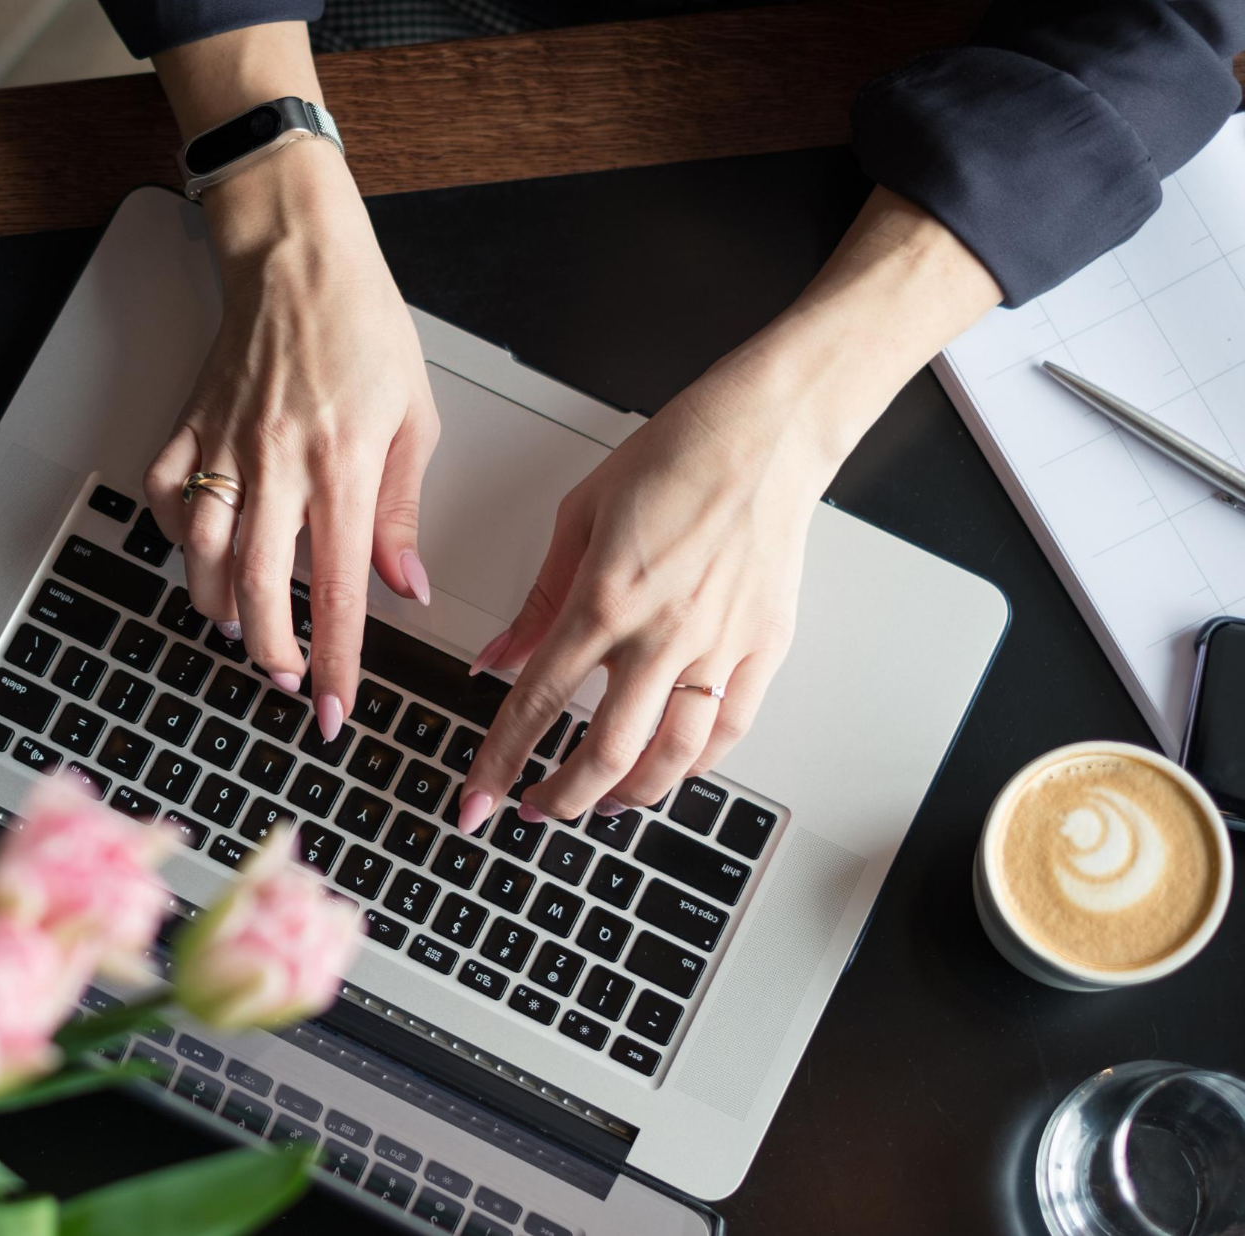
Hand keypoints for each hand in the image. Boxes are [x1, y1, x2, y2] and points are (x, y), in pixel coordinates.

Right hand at [143, 140, 438, 739]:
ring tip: (244, 629)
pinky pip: (166, 497)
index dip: (339, 659)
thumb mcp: (415, 419)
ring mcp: (225, 444)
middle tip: (287, 680)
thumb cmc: (363, 325)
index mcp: (344, 464)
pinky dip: (177, 537)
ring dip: (222, 605)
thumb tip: (406, 586)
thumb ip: (403, 512)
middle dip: (272, 652)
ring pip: (205, 552)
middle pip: (263, 587)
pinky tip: (200, 555)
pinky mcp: (190, 424)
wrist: (300, 254)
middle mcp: (278, 461)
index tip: (337, 708)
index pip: (341, 588)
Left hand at [455, 187, 1001, 831]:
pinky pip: (729, 732)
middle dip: (560, 799)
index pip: (535, 705)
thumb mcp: (580, 516)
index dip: (500, 763)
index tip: (478, 797)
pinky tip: (668, 771)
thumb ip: (538, 601)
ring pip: (671, 758)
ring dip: (627, 796)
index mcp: (603, 598)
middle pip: (605, 753)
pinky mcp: (764, 647)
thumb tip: (499, 658)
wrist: (766, 432)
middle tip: (536, 811)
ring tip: (598, 803)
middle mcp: (662, 633)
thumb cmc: (677, 455)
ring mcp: (718, 646)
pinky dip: (694, 766)